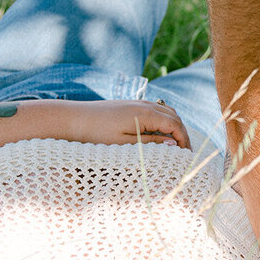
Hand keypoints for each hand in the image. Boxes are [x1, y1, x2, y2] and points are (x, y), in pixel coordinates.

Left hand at [67, 100, 191, 149]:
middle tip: (184, 153)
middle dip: (182, 134)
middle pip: (174, 117)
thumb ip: (150, 142)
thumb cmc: (96, 134)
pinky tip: (158, 135)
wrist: (72, 119)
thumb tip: (173, 144)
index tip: (186, 157)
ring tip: (173, 145)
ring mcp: (138, 103)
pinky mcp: (130, 105)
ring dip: (174, 127)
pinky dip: (163, 122)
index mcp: (146, 113)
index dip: (184, 140)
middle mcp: (145, 104)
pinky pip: (155, 111)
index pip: (176, 125)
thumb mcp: (124, 144)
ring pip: (166, 112)